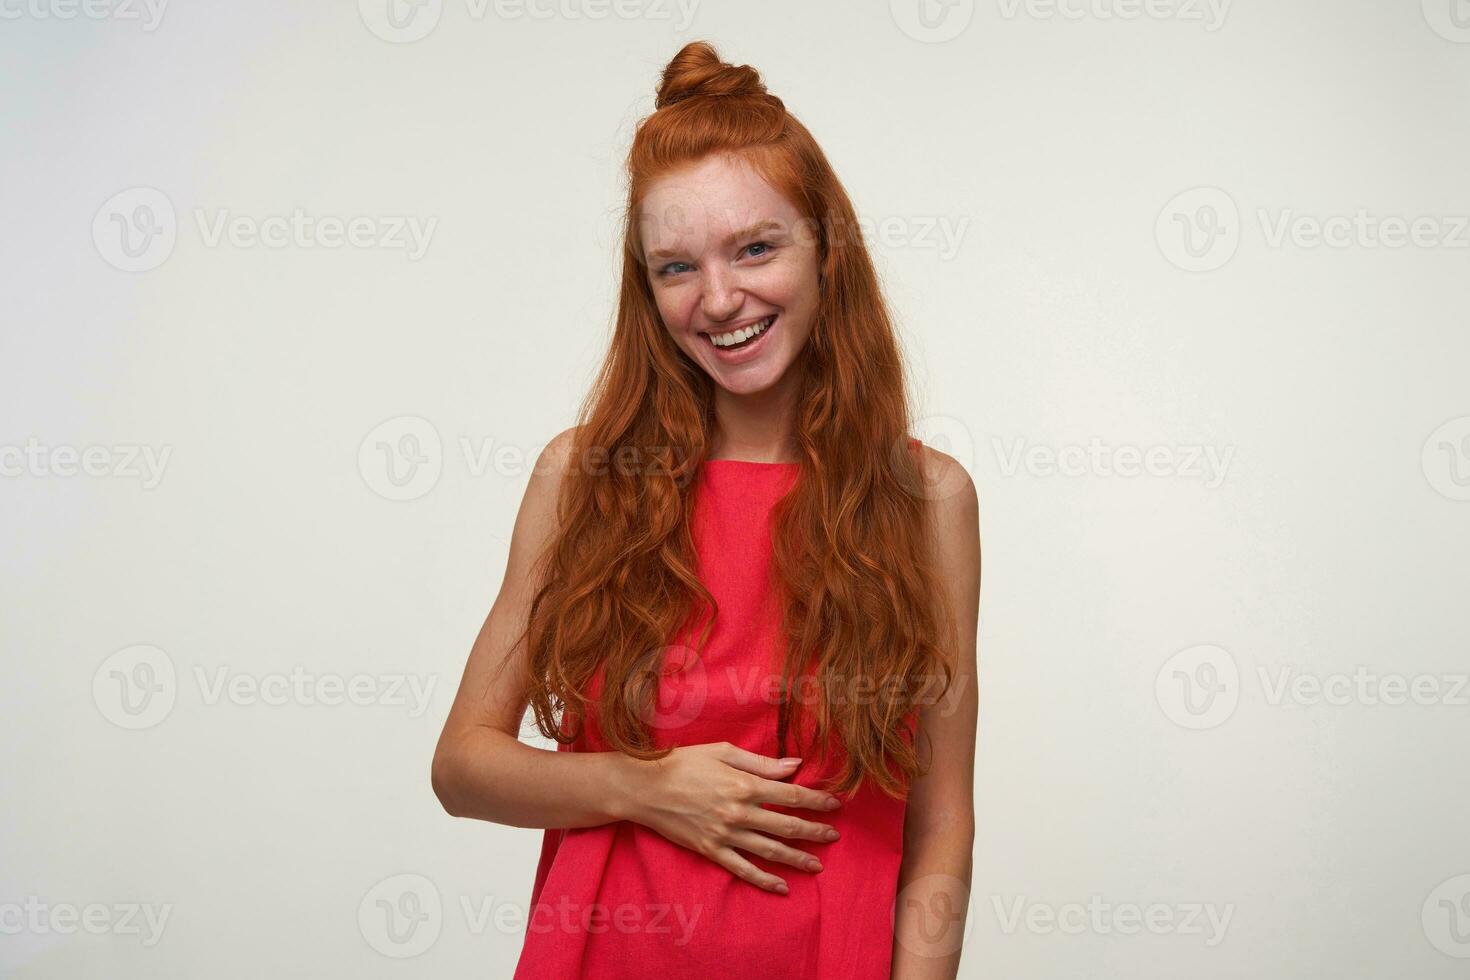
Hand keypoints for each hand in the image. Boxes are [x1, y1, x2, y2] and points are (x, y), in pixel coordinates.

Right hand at [622, 741, 842, 893]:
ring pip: (770, 851)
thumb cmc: (683, 762)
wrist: (644, 787)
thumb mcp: (723, 751)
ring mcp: (725, 835)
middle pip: (786, 826)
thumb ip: (760, 762)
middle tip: (833, 836)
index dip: (817, 800)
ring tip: (816, 864)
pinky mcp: (711, 851)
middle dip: (814, 831)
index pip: (791, 795)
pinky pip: (743, 869)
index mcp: (744, 785)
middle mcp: (739, 812)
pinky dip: (764, 880)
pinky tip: (782, 887)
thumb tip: (794, 765)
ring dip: (797, 858)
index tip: (835, 804)